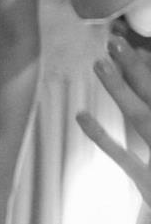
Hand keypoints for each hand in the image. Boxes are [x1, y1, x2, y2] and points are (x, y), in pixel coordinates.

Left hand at [82, 39, 150, 207]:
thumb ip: (148, 108)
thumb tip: (143, 66)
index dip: (149, 69)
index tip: (138, 46)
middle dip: (137, 69)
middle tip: (115, 41)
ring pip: (141, 118)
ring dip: (120, 90)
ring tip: (99, 63)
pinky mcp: (148, 182)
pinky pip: (122, 156)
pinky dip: (101, 135)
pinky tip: (79, 115)